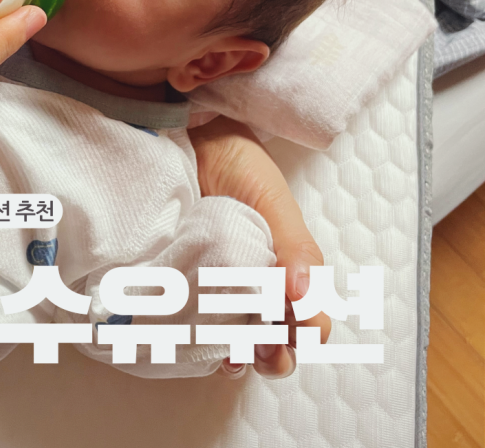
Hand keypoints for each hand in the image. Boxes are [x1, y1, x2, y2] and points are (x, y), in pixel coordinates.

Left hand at [188, 115, 331, 379]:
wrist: (195, 142)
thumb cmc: (242, 168)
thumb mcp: (275, 205)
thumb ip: (296, 248)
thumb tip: (303, 298)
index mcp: (290, 270)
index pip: (308, 320)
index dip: (304, 335)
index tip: (289, 331)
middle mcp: (260, 284)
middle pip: (276, 339)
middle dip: (274, 355)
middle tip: (263, 350)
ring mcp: (222, 285)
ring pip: (239, 339)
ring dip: (240, 354)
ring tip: (231, 355)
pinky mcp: (187, 281)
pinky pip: (199, 322)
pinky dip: (202, 340)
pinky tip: (199, 343)